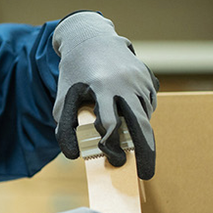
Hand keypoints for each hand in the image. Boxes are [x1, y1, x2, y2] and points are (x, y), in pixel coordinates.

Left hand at [52, 12, 159, 178]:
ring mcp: (140, 80)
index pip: (111, 123)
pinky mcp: (149, 78)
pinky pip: (149, 106)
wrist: (90, 38)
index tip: (112, 158)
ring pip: (146, 116)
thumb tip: (73, 155)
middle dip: (145, 152)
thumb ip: (64, 126)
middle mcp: (125, 83)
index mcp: (102, 87)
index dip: (111, 144)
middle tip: (145, 174)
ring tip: (127, 139)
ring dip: (140, 133)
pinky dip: (141, 116)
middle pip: (140, 125)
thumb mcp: (63, 96)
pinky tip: (126, 112)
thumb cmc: (73, 72)